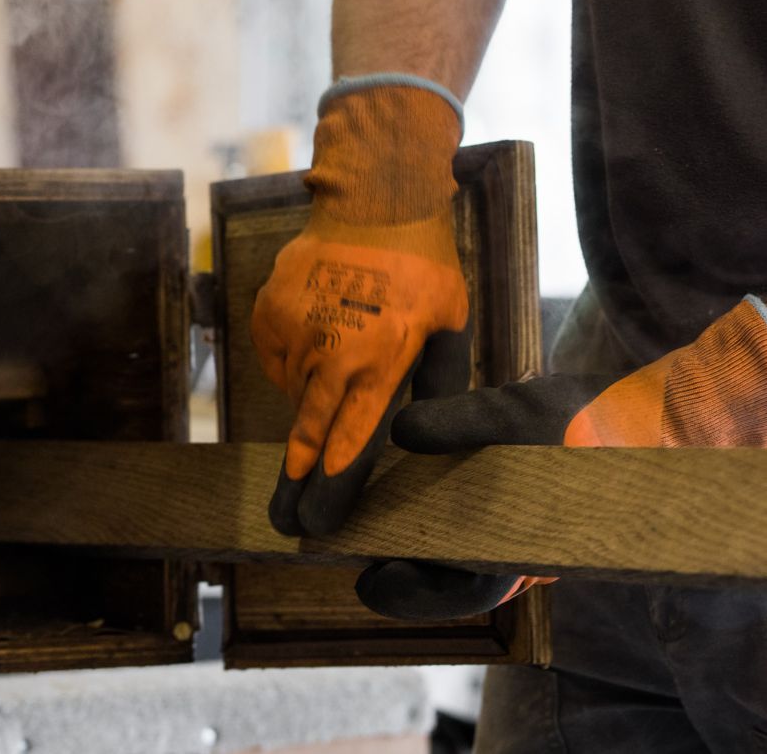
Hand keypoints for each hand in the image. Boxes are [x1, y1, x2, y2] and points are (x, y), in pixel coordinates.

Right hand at [250, 79, 468, 536]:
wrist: (374, 202)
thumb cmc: (422, 266)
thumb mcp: (449, 325)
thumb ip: (434, 381)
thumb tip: (424, 431)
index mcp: (382, 358)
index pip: (351, 434)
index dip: (334, 479)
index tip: (317, 514)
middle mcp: (333, 350)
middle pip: (309, 426)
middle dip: (299, 472)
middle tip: (286, 510)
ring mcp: (296, 328)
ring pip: (293, 389)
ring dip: (308, 397)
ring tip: (336, 368)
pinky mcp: (270, 309)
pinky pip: (276, 355)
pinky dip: (292, 360)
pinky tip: (317, 337)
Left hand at [355, 294, 766, 619]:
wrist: (650, 418)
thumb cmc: (588, 420)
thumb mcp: (520, 409)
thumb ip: (462, 420)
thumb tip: (401, 431)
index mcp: (528, 548)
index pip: (462, 592)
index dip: (409, 593)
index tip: (366, 582)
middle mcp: (525, 552)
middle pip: (453, 576)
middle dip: (404, 564)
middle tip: (353, 545)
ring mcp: (526, 534)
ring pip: (462, 551)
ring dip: (418, 536)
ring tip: (371, 514)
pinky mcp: (524, 509)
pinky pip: (476, 522)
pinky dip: (442, 510)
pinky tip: (410, 481)